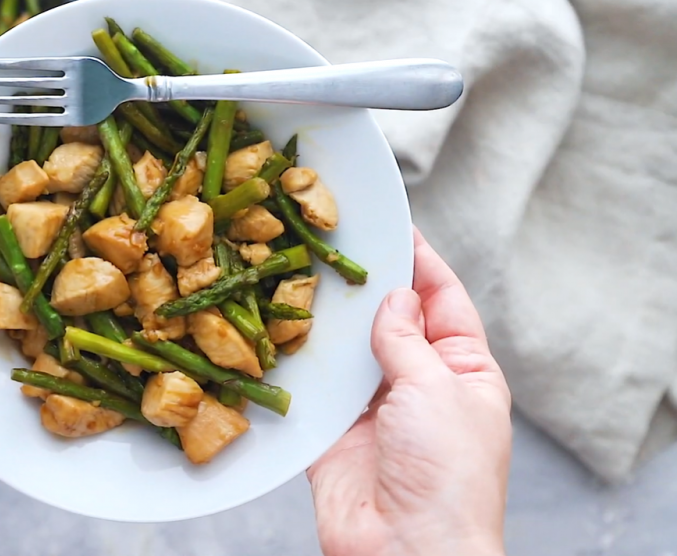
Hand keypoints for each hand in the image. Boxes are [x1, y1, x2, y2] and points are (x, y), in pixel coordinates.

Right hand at [307, 228, 511, 555]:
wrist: (405, 552)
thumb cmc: (447, 474)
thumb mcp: (438, 390)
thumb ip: (407, 339)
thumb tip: (394, 296)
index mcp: (463, 371)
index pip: (443, 300)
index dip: (420, 263)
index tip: (396, 226)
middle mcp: (419, 384)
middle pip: (392, 320)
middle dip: (368, 285)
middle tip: (337, 243)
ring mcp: (375, 409)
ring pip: (351, 350)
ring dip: (333, 321)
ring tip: (305, 275)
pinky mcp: (334, 432)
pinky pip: (316, 389)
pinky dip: (302, 363)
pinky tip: (284, 330)